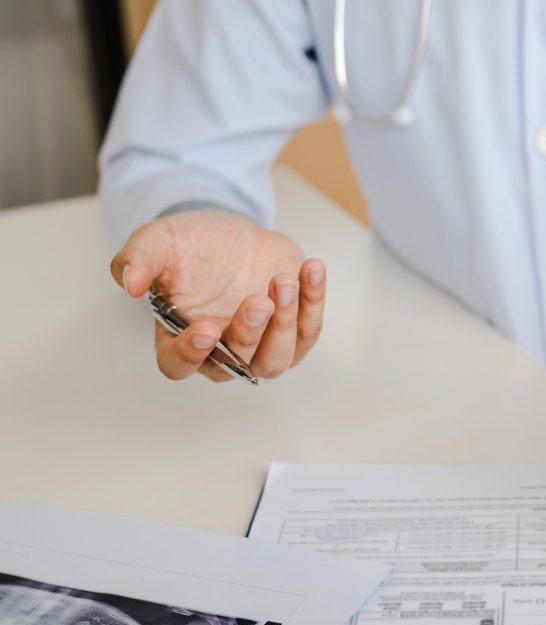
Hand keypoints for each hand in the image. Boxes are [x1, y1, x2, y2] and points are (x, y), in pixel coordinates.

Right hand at [110, 210, 326, 381]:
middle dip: (249, 332)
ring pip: (277, 358)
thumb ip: (139, 259)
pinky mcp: (294, 330)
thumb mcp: (159, 241)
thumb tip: (129, 282)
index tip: (204, 330)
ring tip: (284, 281)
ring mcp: (261, 346)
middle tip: (258, 300)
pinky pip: (309, 328)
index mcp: (180, 339)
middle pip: (237, 363)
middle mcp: (222, 352)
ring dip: (285, 323)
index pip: (179, 365)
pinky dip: (314, 300)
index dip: (190, 354)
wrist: (231, 235)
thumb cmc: (192, 247)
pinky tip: (311, 269)